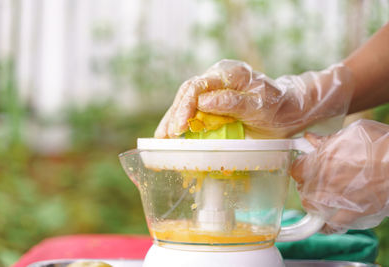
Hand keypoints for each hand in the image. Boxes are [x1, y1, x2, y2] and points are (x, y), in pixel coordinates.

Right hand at [155, 59, 353, 137]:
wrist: (290, 111)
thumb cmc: (279, 107)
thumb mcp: (261, 105)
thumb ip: (234, 102)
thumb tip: (204, 102)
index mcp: (229, 73)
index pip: (198, 86)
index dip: (185, 106)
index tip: (180, 127)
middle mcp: (218, 79)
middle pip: (187, 94)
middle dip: (174, 116)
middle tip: (165, 137)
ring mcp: (214, 91)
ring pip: (186, 103)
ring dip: (173, 121)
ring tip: (161, 139)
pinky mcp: (213, 105)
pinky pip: (194, 113)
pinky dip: (182, 125)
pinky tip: (172, 137)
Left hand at [291, 119, 388, 233]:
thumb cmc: (382, 145)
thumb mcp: (353, 133)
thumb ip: (328, 139)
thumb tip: (310, 138)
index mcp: (323, 159)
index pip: (296, 168)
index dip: (299, 167)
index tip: (304, 167)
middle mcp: (325, 180)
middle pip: (302, 187)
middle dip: (306, 183)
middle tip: (315, 180)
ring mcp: (337, 198)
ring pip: (311, 205)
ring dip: (312, 202)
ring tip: (319, 198)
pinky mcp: (352, 213)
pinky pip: (332, 225)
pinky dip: (326, 225)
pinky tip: (324, 225)